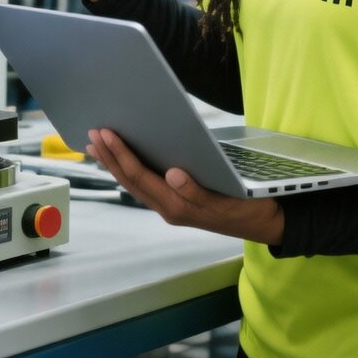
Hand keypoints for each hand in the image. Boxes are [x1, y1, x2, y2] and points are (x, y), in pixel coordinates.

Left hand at [86, 128, 284, 245]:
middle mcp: (169, 209)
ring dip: (115, 164)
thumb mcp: (227, 199)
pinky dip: (129, 171)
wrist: (264, 223)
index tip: (107, 134)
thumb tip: (172, 174)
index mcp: (178, 206)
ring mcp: (171, 208)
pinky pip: (145, 187)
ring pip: (135, 185)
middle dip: (110, 157)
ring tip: (98, 145)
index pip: (140, 177)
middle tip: (93, 133)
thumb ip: (197, 192)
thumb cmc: (248, 206)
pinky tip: (123, 161)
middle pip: (131, 181)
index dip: (121, 155)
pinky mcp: (177, 204)